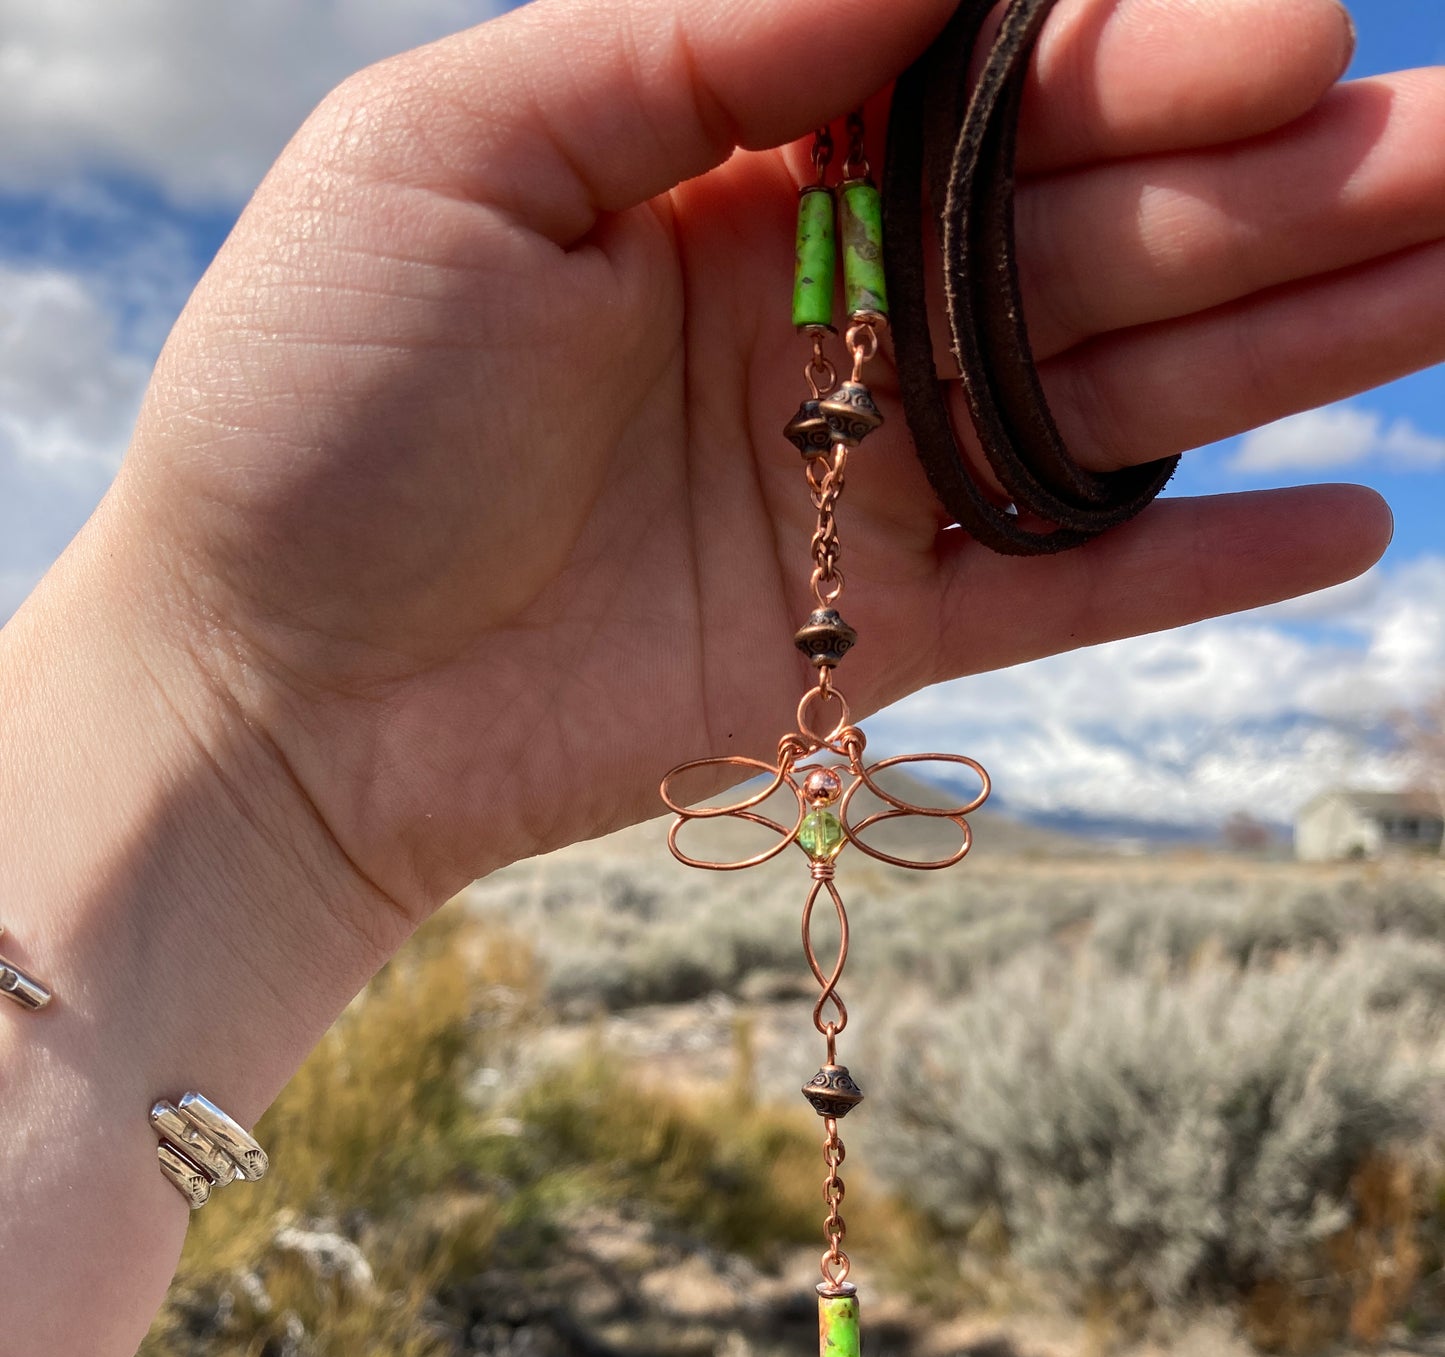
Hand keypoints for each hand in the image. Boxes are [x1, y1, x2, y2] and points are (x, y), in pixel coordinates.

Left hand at [104, 0, 1424, 926]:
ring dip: (1305, 341)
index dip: (1151, 58)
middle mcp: (836, 312)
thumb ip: (699, 31)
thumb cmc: (318, 405)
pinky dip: (1199, 565)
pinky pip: (1067, 596)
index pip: (997, 87)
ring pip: (1120, 400)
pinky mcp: (869, 644)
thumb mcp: (461, 154)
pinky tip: (1349, 519)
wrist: (270, 689)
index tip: (1303, 36)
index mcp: (747, 158)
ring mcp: (865, 485)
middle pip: (1102, 233)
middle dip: (1295, 186)